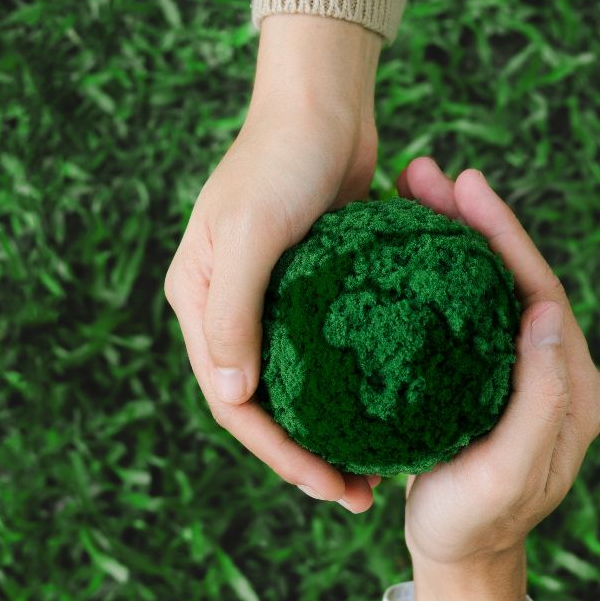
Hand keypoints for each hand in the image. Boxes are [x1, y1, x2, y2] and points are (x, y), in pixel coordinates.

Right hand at [164, 15, 382, 512]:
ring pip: (306, 386)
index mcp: (203, 304)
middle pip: (269, 406)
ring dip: (336, 430)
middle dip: (308, 458)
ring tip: (381, 469)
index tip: (329, 488)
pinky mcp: (322, 289)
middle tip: (359, 496)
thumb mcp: (252, 232)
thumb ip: (236, 311)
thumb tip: (234, 396)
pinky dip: (359, 384)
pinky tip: (396, 411)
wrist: (321, 104)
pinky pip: (338, 351)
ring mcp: (279, 301)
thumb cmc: (281, 160)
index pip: (235, 403)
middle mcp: (235, 310)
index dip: (278, 455)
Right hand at [395, 159, 599, 600]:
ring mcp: (529, 371)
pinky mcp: (497, 376)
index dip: (508, 238)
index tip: (469, 187)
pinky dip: (446, 272)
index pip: (545, 294)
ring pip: (495, 289)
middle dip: (479, 223)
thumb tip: (548, 314)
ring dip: (459, 238)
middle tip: (430, 173)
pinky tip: (412, 242)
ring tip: (414, 191)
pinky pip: (474, 311)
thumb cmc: (477, 522)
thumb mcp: (508, 472)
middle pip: (520, 280)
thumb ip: (540, 400)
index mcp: (578, 388)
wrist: (460, 556)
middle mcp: (561, 371)